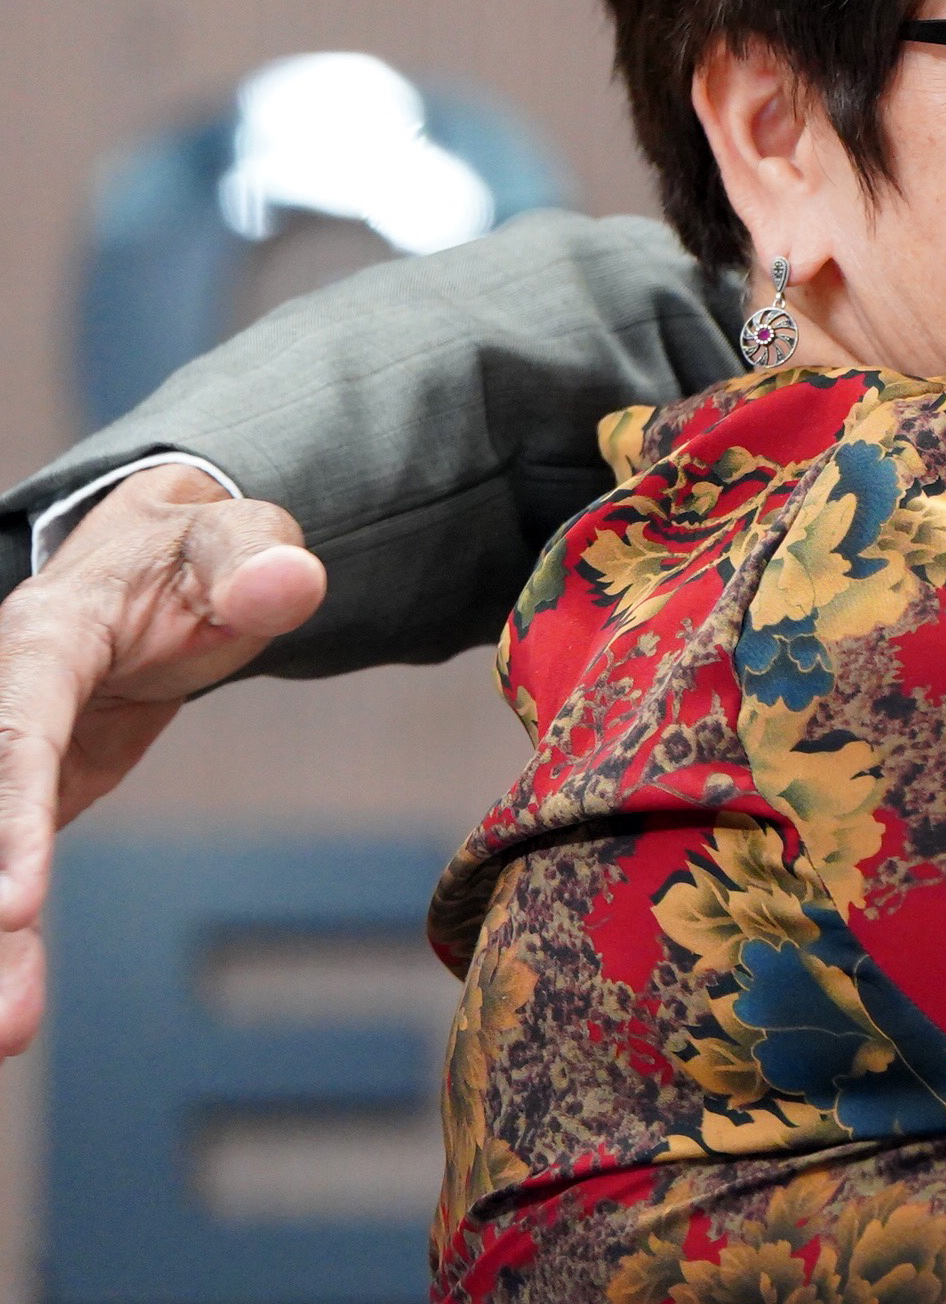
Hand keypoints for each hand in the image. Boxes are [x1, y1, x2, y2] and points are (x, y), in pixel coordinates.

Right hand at [0, 466, 324, 1054]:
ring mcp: (6, 755)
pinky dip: (5, 944)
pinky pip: (5, 875)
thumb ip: (261, 561)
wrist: (164, 564)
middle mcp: (3, 699)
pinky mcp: (22, 800)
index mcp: (46, 637)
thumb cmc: (201, 556)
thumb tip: (290, 584)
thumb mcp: (239, 539)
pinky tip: (11, 1010)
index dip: (6, 816)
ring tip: (9, 1032)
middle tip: (5, 1015)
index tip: (9, 905)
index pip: (16, 729)